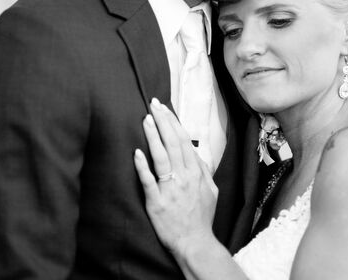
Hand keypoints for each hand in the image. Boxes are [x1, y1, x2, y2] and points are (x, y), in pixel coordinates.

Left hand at [134, 98, 218, 255]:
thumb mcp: (211, 191)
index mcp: (196, 173)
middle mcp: (185, 177)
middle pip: (173, 143)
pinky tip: (136, 152)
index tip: (165, 109)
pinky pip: (149, 181)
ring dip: (153, 136)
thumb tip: (196, 153)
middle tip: (153, 104)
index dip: (173, 122)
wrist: (195, 243)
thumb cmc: (201, 218)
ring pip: (161, 157)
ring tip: (146, 119)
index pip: (184, 141)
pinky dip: (143, 166)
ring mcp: (171, 189)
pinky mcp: (157, 202)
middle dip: (163, 121)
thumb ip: (204, 170)